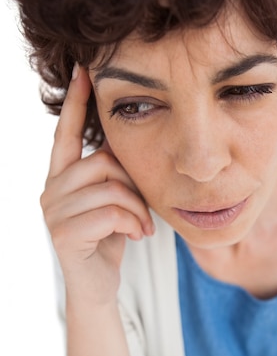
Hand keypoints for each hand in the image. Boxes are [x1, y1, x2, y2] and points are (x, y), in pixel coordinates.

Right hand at [40, 64, 153, 303]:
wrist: (97, 286)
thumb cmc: (108, 239)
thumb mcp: (113, 201)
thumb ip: (112, 173)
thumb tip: (125, 138)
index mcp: (63, 178)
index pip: (66, 134)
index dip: (74, 103)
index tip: (82, 69)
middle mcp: (51, 190)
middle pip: (102, 162)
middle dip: (133, 186)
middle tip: (145, 212)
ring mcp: (53, 213)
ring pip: (110, 188)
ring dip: (137, 209)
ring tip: (143, 227)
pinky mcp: (63, 235)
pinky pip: (110, 213)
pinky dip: (132, 224)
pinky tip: (136, 237)